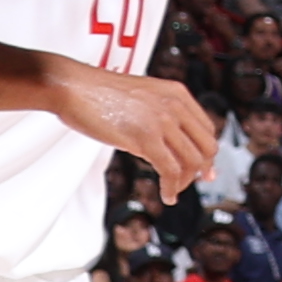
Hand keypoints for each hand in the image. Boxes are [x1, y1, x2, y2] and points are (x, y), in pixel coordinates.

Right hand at [47, 59, 220, 191]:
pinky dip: (172, 188)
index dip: (207, 152)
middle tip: (190, 183)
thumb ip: (159, 113)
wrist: (74, 87)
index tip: (202, 169)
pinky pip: (171, 170)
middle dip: (200, 170)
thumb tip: (169, 143)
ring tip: (173, 191)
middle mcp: (175, 105)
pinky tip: (166, 195)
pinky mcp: (146, 138)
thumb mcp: (141, 97)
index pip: (207, 128)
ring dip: (184, 182)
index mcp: (177, 93)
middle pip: (206, 147)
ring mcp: (162, 121)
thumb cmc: (98, 93)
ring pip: (191, 161)